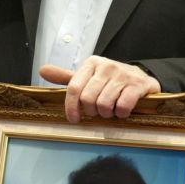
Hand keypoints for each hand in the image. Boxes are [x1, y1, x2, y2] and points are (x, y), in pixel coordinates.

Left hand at [40, 56, 160, 122]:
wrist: (143, 79)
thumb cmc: (111, 81)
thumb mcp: (89, 77)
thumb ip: (67, 77)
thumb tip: (42, 70)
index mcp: (92, 63)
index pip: (74, 88)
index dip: (71, 107)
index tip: (74, 120)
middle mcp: (107, 66)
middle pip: (88, 98)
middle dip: (92, 111)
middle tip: (99, 112)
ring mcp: (123, 75)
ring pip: (104, 104)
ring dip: (107, 114)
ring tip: (111, 111)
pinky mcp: (138, 85)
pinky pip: (122, 105)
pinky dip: (121, 113)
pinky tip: (123, 111)